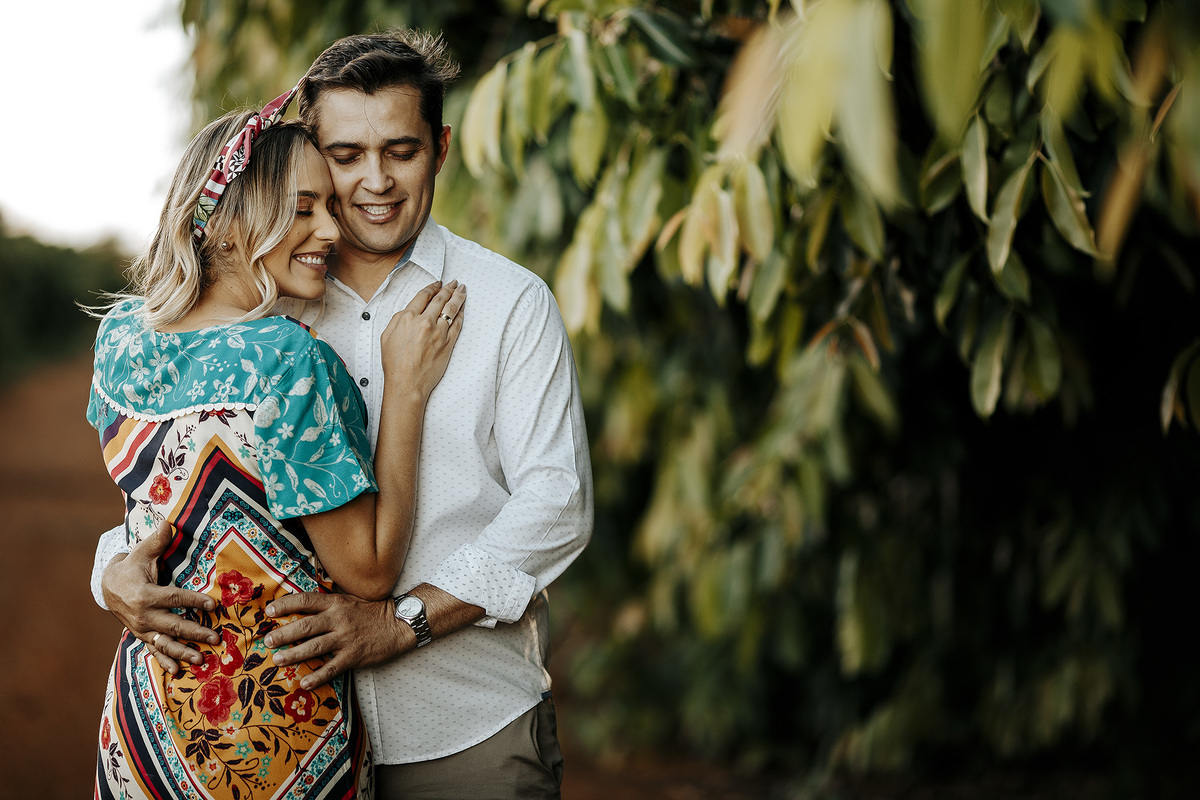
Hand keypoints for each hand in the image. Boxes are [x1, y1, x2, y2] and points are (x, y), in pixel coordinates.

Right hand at [101, 521, 217, 673]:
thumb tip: (168, 522)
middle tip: (215, 638)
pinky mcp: (142, 636)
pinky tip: (179, 671)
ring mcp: (142, 629)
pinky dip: (166, 661)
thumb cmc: (132, 568)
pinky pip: (155, 651)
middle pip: (173, 625)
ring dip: (183, 652)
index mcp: (145, 595)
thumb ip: (157, 541)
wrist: (108, 587)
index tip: (213, 605)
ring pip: (165, 643)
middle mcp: (143, 615)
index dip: (193, 601)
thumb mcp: (142, 553)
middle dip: (194, 633)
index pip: (174, 598)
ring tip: (202, 659)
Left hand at [264, 593, 407, 688]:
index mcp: (336, 603)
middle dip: (283, 634)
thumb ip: (327, 604)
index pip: (306, 600)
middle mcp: (339, 619)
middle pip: (305, 626)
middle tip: (267, 641)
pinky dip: (318, 677)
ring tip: (278, 660)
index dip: (285, 605)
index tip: (268, 612)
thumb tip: (301, 608)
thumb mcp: (349, 600)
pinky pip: (332, 668)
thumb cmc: (372, 612)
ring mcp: (346, 638)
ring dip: (294, 655)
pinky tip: (305, 683)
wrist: (399, 624)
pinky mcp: (354, 656)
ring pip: (314, 647)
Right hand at [380, 280, 465, 395]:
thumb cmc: (394, 363)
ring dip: (458, 297)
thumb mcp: (387, 336)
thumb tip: (409, 311)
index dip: (432, 287)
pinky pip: (458, 324)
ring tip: (462, 290)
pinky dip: (461, 314)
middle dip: (448, 288)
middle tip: (454, 283)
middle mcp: (425, 322)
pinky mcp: (448, 343)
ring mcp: (439, 333)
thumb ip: (398, 319)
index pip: (423, 296)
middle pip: (440, 299)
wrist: (407, 383)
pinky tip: (463, 309)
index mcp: (408, 318)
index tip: (437, 284)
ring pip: (452, 309)